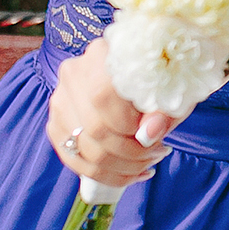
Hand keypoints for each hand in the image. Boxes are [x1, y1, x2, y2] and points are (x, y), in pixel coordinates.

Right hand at [46, 38, 173, 185]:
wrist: (141, 74)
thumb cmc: (160, 82)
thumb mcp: (172, 91)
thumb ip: (164, 111)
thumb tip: (150, 134)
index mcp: (102, 54)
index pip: (103, 96)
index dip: (129, 125)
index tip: (155, 135)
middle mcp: (73, 74)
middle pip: (94, 128)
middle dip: (130, 153)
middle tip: (157, 154)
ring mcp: (60, 101)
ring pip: (84, 149)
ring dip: (120, 168)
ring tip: (147, 163)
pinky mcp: (56, 124)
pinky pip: (74, 160)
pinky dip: (105, 174)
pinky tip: (130, 173)